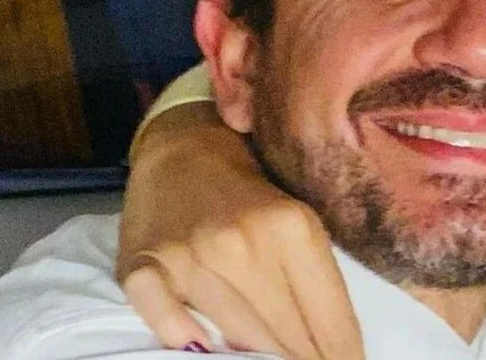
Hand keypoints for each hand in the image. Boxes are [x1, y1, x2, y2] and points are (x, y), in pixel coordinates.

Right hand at [117, 103, 363, 358]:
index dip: (343, 351)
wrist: (183, 147)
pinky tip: (201, 345)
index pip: (327, 316)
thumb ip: (313, 275)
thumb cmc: (252, 188)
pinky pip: (166, 322)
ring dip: (254, 354)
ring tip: (271, 358)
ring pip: (234, 337)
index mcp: (292, 227)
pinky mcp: (142, 268)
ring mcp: (189, 257)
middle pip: (286, 334)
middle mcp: (242, 243)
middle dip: (305, 357)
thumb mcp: (298, 219)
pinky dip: (182, 336)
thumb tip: (334, 342)